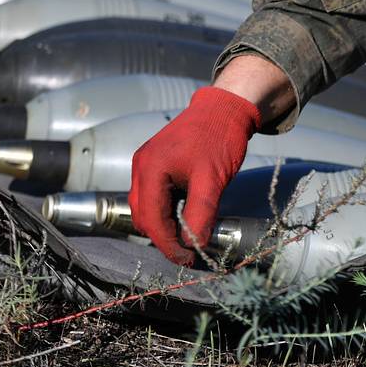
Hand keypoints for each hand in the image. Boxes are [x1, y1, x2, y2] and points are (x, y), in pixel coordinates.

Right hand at [129, 86, 259, 264]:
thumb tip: (195, 245)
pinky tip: (184, 212)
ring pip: (146, 206)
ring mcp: (145, 163)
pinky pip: (152, 194)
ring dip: (163, 223)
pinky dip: (165, 208)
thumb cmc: (219, 137)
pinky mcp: (154, 162)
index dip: (168, 244)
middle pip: (144, 216)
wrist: (225, 107)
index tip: (186, 259)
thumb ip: (201, 212)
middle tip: (189, 249)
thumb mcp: (212, 178)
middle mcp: (141, 166)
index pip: (152, 219)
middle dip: (164, 236)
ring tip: (188, 233)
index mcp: (150, 169)